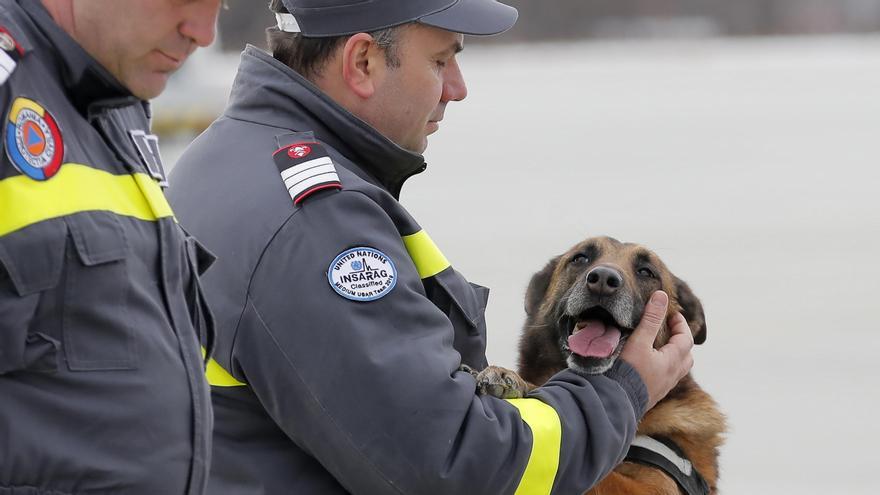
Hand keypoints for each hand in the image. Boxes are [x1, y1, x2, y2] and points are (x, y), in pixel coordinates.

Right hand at [620, 291, 693, 409]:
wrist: (614, 402)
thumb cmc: (627, 372)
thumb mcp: (638, 341)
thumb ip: (650, 319)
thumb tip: (661, 296)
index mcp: (672, 361)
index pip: (686, 338)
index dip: (680, 324)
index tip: (672, 314)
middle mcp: (672, 375)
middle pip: (686, 355)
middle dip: (681, 340)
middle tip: (669, 329)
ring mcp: (663, 387)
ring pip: (677, 368)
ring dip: (673, 354)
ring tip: (660, 346)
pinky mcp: (653, 395)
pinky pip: (666, 378)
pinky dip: (664, 366)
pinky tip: (649, 364)